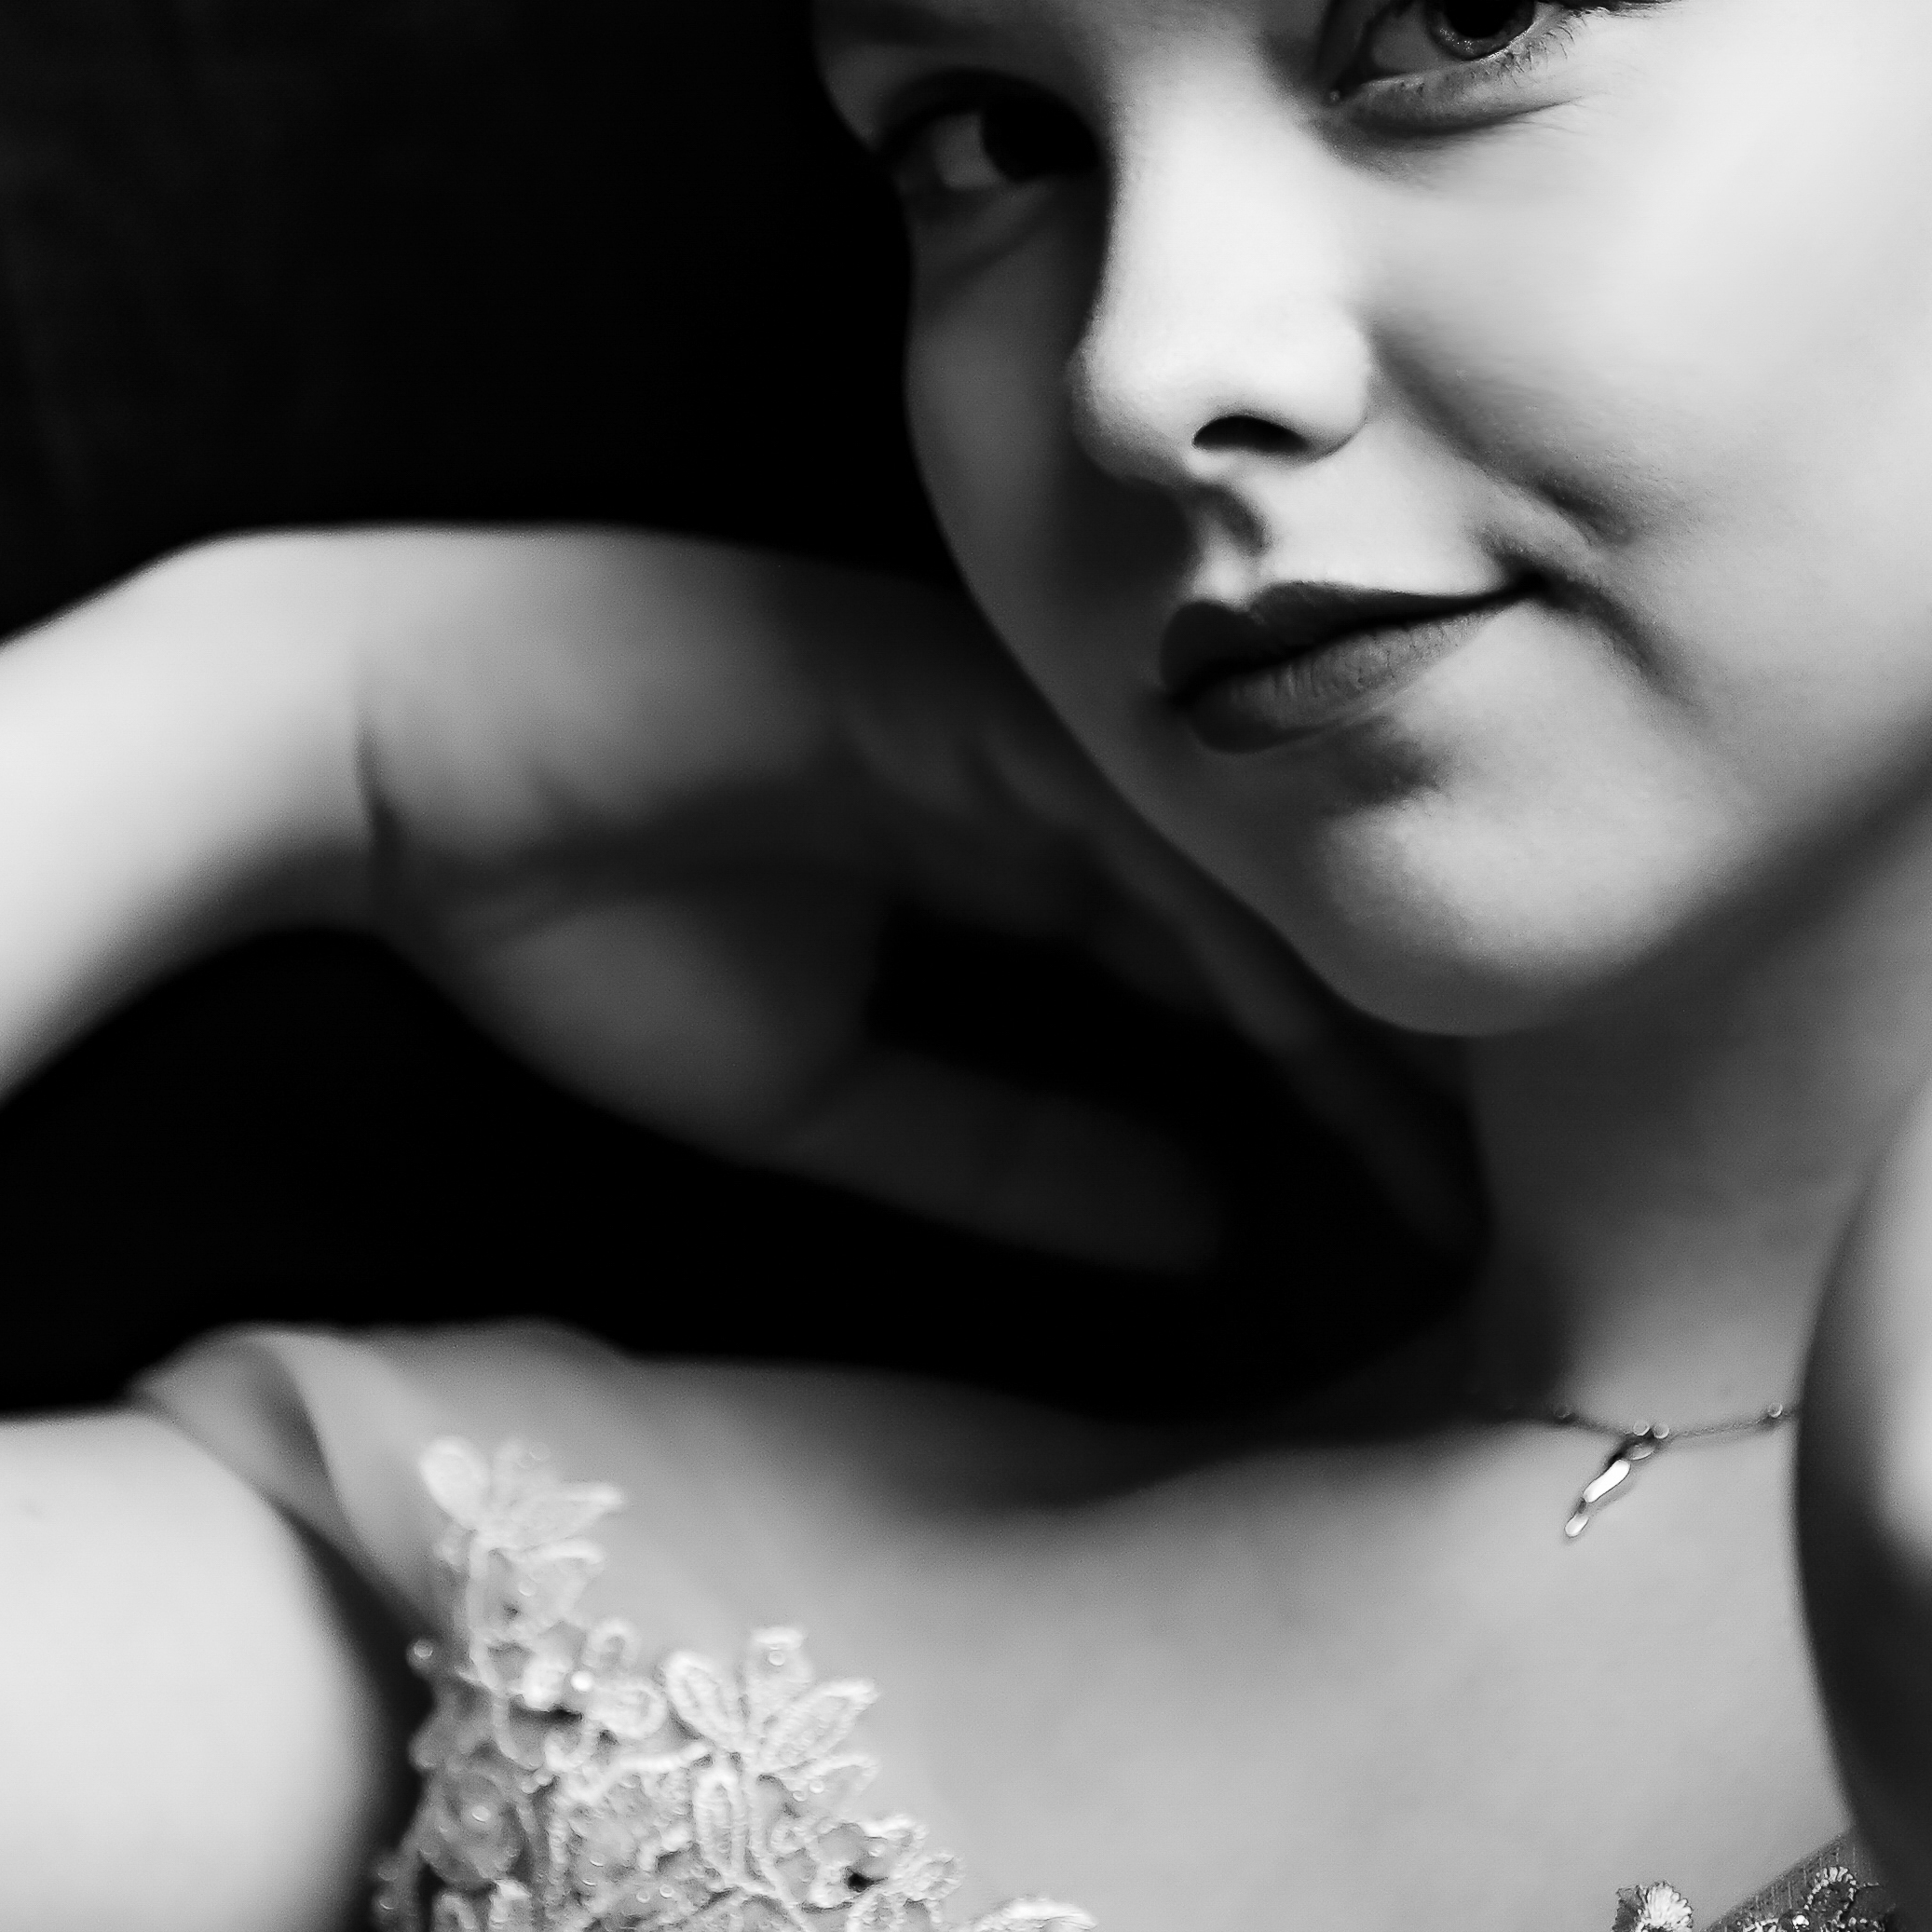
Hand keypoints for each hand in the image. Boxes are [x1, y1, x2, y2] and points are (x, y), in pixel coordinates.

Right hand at [338, 530, 1465, 1266]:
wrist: (379, 753)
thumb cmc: (561, 906)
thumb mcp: (827, 1088)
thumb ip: (1018, 1152)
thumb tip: (1213, 1232)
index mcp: (1021, 838)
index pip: (1235, 978)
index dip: (1354, 1099)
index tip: (1462, 1230)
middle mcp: (1052, 768)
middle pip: (1284, 926)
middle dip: (1415, 1066)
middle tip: (1552, 1212)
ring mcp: (1018, 716)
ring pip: (1250, 882)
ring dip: (1370, 1024)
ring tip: (1494, 1167)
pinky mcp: (970, 699)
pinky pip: (1151, 841)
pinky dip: (1257, 950)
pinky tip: (1360, 1057)